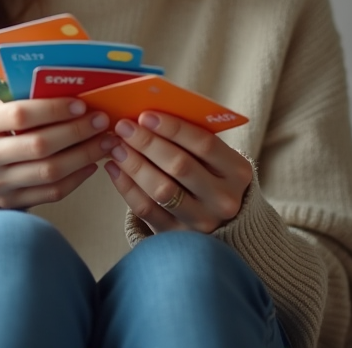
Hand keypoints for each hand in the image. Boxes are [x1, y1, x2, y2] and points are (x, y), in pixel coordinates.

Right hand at [0, 98, 114, 209]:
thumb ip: (23, 102)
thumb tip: (73, 95)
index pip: (21, 115)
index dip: (55, 109)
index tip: (82, 104)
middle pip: (39, 145)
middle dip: (77, 132)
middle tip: (102, 121)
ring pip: (49, 172)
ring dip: (84, 155)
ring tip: (105, 142)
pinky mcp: (8, 204)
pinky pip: (51, 193)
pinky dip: (76, 178)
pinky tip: (92, 164)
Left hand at [103, 111, 251, 233]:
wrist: (222, 223)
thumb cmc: (211, 176)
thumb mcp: (215, 159)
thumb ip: (190, 139)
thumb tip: (147, 116)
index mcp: (237, 172)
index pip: (204, 144)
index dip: (173, 128)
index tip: (145, 115)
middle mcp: (224, 199)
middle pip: (180, 166)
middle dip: (147, 143)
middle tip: (124, 127)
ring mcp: (202, 222)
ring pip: (161, 189)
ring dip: (134, 164)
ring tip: (116, 146)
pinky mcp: (177, 235)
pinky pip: (146, 209)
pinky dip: (126, 186)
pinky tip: (114, 168)